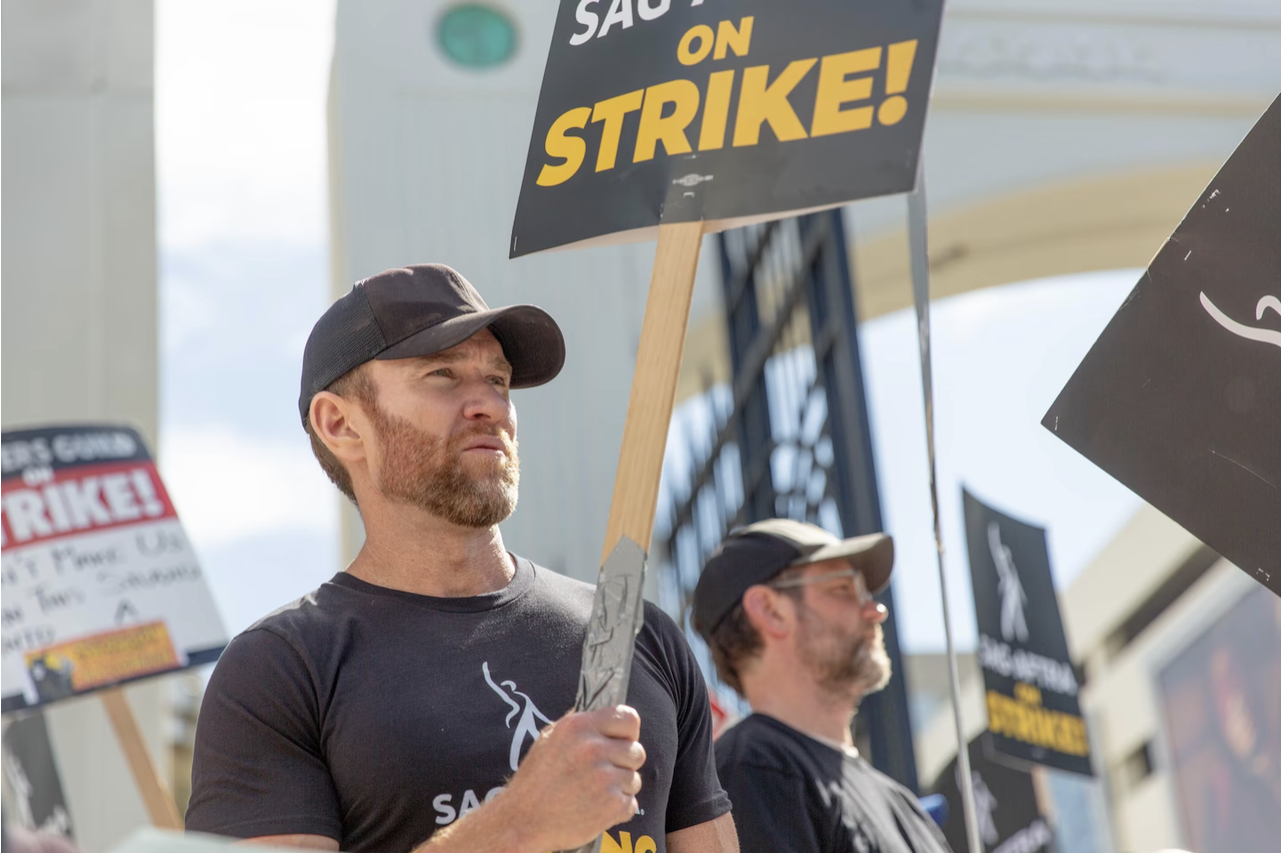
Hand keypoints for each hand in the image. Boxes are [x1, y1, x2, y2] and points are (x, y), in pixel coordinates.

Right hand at [495, 705, 645, 851]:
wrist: (521, 822)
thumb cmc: (534, 781)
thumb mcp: (548, 739)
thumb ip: (579, 726)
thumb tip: (602, 717)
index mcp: (578, 726)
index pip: (628, 718)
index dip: (627, 733)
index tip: (620, 743)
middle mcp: (593, 748)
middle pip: (636, 751)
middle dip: (624, 764)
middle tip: (602, 775)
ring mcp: (604, 777)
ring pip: (634, 779)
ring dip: (619, 789)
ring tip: (593, 794)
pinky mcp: (611, 805)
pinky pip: (631, 804)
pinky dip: (618, 810)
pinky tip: (595, 809)